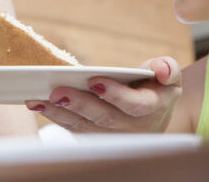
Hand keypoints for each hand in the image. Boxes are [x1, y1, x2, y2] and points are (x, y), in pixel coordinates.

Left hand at [27, 57, 182, 132]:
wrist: (155, 116)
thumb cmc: (159, 89)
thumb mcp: (171, 77)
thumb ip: (168, 69)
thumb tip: (160, 69)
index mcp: (151, 108)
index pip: (134, 104)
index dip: (115, 93)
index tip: (94, 80)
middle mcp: (131, 127)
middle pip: (104, 118)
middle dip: (79, 104)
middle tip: (57, 91)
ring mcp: (112, 136)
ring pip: (85, 127)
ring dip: (59, 114)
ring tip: (37, 100)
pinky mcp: (96, 138)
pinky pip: (75, 130)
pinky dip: (55, 118)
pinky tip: (38, 105)